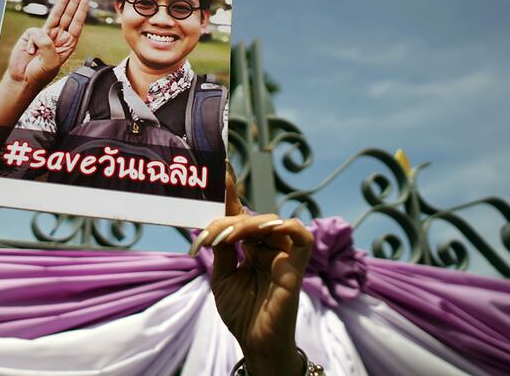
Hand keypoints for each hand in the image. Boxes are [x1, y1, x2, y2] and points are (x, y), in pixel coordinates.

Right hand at [6, 0, 89, 88]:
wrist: (22, 79)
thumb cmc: (39, 74)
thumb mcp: (49, 62)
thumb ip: (48, 46)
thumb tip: (41, 32)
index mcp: (67, 44)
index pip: (76, 25)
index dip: (80, 12)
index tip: (85, 0)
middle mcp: (58, 37)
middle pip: (68, 16)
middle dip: (73, 3)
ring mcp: (45, 35)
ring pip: (55, 16)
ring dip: (62, 3)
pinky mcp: (32, 35)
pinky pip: (34, 32)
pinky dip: (33, 42)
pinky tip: (31, 52)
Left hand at [198, 171, 313, 374]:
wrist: (255, 343)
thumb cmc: (241, 312)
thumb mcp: (223, 275)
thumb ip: (223, 248)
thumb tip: (214, 223)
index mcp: (250, 246)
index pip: (240, 213)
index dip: (231, 191)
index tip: (220, 168)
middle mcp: (267, 246)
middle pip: (249, 216)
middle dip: (226, 220)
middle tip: (208, 234)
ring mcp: (283, 254)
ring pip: (270, 221)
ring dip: (246, 225)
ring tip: (226, 237)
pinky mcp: (297, 265)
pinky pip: (301, 235)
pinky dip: (286, 227)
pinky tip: (266, 230)